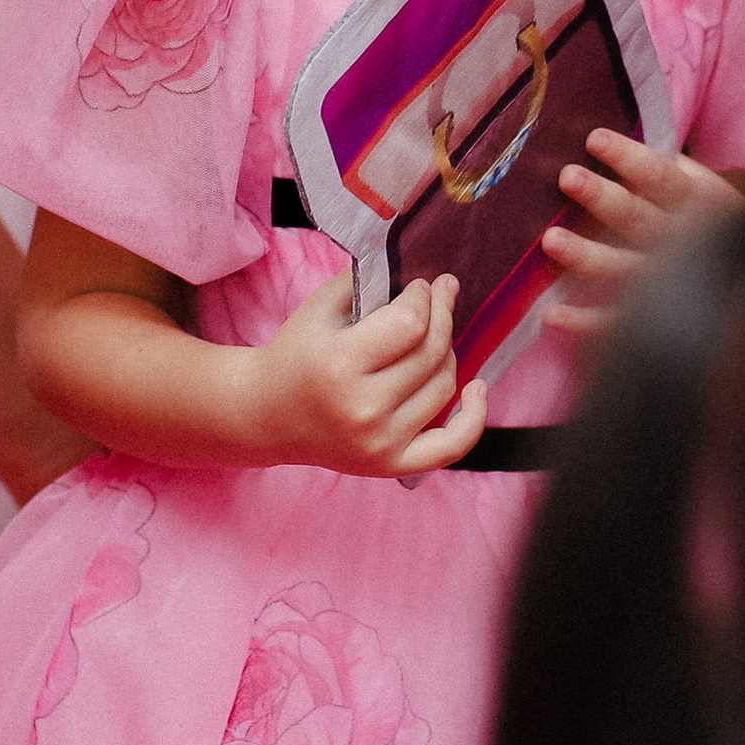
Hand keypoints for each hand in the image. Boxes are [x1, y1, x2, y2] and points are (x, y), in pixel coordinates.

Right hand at [243, 270, 486, 474]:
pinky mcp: (391, 465)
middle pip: (432, 353)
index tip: (420, 286)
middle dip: (442, 313)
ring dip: (447, 352)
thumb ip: (368, 282)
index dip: (424, 297)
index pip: (411, 323)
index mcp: (339, 365)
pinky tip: (478, 387)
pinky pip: (453, 445)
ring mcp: (379, 442)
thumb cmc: (296, 354)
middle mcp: (362, 409)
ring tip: (434, 336)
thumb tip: (429, 279)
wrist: (266, 415)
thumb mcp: (320, 308)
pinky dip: (475, 417)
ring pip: (444, 386)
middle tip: (441, 294)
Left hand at [541, 132, 744, 338]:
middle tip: (568, 177)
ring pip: (624, 267)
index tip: (594, 139)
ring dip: (586, 256)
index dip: (629, 158)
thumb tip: (611, 143)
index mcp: (697, 201)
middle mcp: (683, 240)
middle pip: (638, 218)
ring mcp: (667, 280)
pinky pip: (618, 319)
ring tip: (551, 241)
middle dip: (602, 197)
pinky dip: (586, 321)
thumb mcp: (701, 185)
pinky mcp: (654, 314)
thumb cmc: (709, 217)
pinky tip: (553, 314)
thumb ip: (666, 167)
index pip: (661, 176)